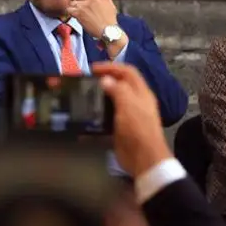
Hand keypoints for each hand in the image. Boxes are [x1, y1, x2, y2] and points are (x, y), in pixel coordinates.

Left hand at [66, 0, 118, 38]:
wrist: (108, 30)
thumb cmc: (110, 20)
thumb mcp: (111, 6)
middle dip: (77, 2)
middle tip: (79, 9)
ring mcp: (84, 5)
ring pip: (72, 3)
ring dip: (74, 8)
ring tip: (79, 14)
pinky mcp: (79, 13)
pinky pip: (69, 10)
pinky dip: (70, 13)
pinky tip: (75, 16)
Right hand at [92, 62, 171, 177]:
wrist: (142, 158)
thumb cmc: (138, 129)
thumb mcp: (128, 105)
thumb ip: (118, 89)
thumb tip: (105, 79)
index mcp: (141, 93)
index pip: (128, 72)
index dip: (111, 67)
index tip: (93, 69)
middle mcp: (135, 102)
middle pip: (119, 84)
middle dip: (104, 80)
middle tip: (86, 81)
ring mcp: (128, 115)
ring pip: (112, 100)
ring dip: (99, 96)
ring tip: (83, 95)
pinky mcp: (119, 128)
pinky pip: (106, 116)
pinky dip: (96, 114)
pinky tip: (86, 115)